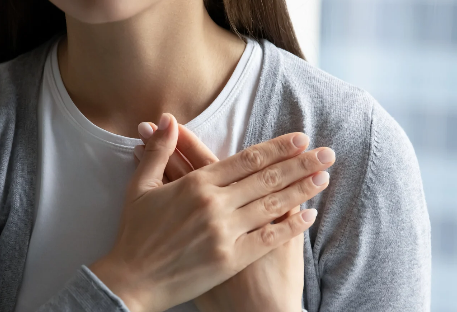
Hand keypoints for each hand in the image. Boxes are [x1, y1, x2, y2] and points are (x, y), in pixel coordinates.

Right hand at [90, 113, 332, 311]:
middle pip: (266, 179)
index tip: (299, 139)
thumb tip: (166, 119)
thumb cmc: (135, 235)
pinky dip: (291, 226)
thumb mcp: (140, 187)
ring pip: (272, 205)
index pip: (245, 160)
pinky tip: (309, 215)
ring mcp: (224, 232)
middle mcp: (214, 205)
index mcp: (195, 184)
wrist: (131, 281)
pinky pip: (268, 238)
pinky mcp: (231, 259)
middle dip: (300, 164)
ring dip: (302, 189)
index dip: (276, 148)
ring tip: (324, 177)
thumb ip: (158, 152)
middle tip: (325, 153)